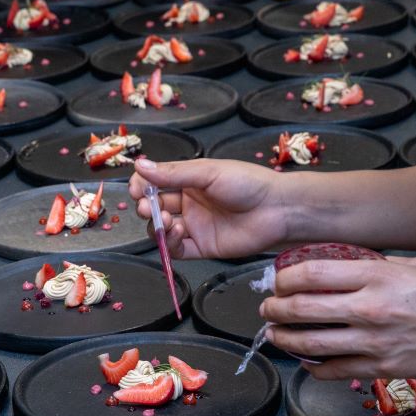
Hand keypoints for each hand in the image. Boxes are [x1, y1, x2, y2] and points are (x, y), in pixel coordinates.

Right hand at [128, 158, 290, 258]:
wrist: (278, 209)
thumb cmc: (248, 183)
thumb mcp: (208, 172)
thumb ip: (174, 173)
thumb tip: (141, 165)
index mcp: (189, 180)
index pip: (154, 182)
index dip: (142, 186)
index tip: (137, 190)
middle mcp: (188, 203)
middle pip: (154, 207)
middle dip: (147, 207)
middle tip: (149, 207)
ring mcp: (194, 226)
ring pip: (161, 230)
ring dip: (157, 226)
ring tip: (166, 221)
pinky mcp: (202, 247)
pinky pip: (177, 250)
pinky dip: (170, 244)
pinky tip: (177, 233)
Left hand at [260, 256, 415, 378]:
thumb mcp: (411, 263)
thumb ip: (374, 266)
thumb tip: (343, 266)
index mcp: (376, 276)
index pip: (313, 273)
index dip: (286, 277)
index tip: (279, 279)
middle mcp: (370, 309)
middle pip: (303, 309)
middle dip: (276, 309)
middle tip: (267, 308)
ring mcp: (375, 342)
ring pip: (312, 344)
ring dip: (286, 339)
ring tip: (275, 334)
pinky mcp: (383, 368)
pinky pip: (336, 371)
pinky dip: (314, 368)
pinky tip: (307, 362)